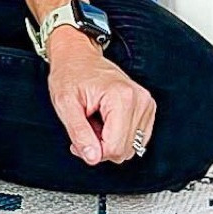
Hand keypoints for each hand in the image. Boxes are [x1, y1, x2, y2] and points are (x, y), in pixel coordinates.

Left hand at [45, 33, 156, 167]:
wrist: (78, 55)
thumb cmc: (70, 74)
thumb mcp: (65, 104)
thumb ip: (79, 134)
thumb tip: (92, 158)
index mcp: (121, 98)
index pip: (114, 148)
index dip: (94, 151)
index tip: (80, 136)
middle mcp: (140, 100)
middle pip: (125, 151)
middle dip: (102, 146)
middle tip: (86, 125)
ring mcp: (146, 103)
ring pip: (132, 148)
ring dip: (110, 141)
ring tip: (96, 121)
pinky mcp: (147, 107)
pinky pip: (136, 139)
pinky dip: (119, 136)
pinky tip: (106, 121)